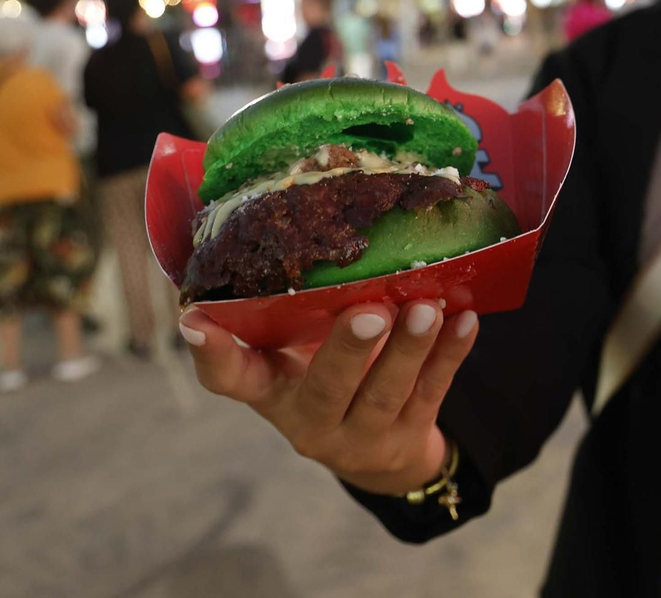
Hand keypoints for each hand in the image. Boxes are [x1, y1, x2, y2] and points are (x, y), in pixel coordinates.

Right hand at [178, 299, 478, 494]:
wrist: (378, 446)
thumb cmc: (325, 369)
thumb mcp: (296, 345)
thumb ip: (288, 302)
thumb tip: (284, 215)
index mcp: (270, 389)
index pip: (230, 378)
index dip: (211, 353)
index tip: (195, 321)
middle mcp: (309, 419)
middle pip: (325, 390)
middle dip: (347, 351)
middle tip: (369, 310)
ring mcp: (361, 435)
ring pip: (386, 394)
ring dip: (409, 348)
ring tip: (426, 306)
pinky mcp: (409, 436)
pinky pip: (433, 393)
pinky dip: (450, 354)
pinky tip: (465, 318)